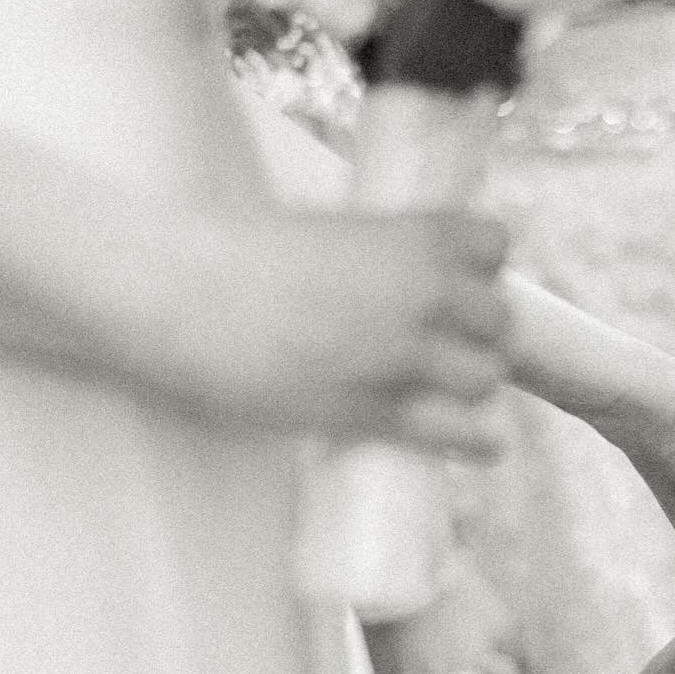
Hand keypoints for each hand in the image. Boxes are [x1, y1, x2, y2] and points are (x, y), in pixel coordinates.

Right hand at [151, 203, 510, 454]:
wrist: (175, 291)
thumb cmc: (234, 254)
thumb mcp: (326, 231)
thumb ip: (379, 255)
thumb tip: (412, 285)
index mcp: (410, 233)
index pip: (494, 246)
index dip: (479, 268)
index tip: (459, 280)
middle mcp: (423, 290)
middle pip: (499, 322)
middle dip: (476, 334)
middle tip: (443, 344)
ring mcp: (403, 354)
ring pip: (486, 378)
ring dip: (470, 386)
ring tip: (444, 390)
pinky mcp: (375, 411)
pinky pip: (460, 432)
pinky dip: (476, 440)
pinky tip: (480, 442)